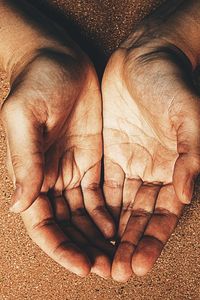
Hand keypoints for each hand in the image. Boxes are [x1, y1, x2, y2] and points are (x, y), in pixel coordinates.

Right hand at [0, 1, 114, 276]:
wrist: (58, 59)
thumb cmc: (36, 83)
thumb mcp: (26, 117)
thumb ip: (25, 161)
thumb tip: (21, 206)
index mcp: (30, 173)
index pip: (43, 223)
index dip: (60, 247)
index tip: (82, 265)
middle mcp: (51, 178)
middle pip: (66, 225)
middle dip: (83, 248)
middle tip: (105, 267)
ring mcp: (72, 169)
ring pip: (85, 214)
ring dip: (98, 236)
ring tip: (116, 254)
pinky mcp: (92, 159)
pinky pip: (101, 194)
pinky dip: (109, 213)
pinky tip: (119, 227)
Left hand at [102, 6, 199, 280]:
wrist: (144, 58)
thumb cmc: (170, 83)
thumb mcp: (188, 115)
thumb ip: (191, 155)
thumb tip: (186, 195)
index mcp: (174, 170)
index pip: (163, 215)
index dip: (152, 240)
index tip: (138, 263)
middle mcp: (151, 173)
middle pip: (139, 218)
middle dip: (127, 245)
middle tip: (115, 271)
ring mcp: (129, 164)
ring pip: (118, 207)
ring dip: (108, 232)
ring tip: (97, 256)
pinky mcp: (108, 153)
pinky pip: (100, 186)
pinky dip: (94, 207)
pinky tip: (86, 225)